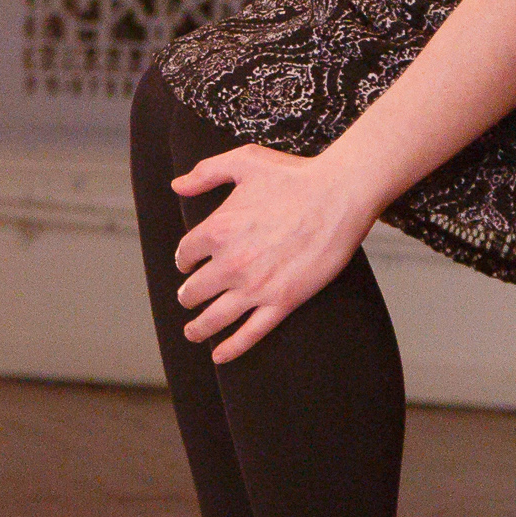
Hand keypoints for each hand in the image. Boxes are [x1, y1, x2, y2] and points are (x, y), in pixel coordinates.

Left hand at [170, 145, 385, 363]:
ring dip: (198, 328)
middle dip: (188, 295)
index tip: (187, 263)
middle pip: (194, 290)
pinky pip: (251, 332)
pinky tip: (220, 355)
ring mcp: (256, 286)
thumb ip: (205, 173)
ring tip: (192, 332)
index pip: (186, 254)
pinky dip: (232, 347)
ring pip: (216, 317)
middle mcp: (231, 263)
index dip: (184, 260)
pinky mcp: (283, 301)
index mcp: (217, 229)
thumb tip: (176, 185)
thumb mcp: (243, 162)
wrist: (339, 194)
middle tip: (188, 299)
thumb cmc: (293, 175)